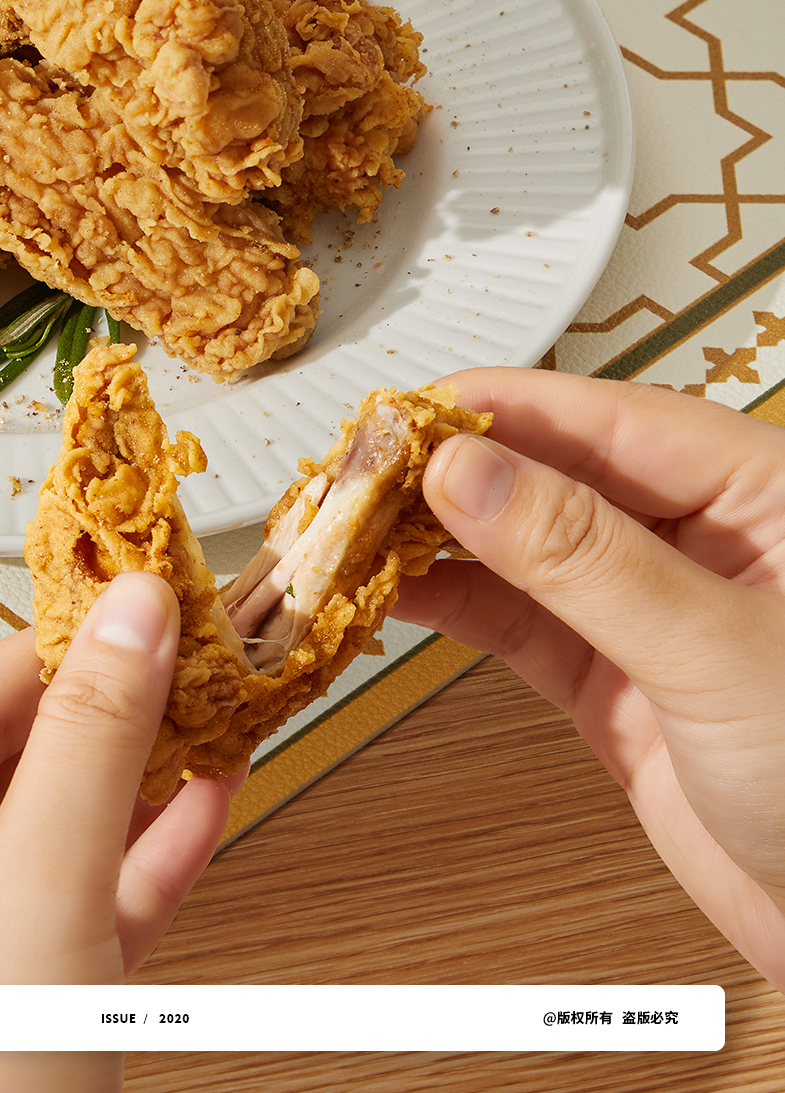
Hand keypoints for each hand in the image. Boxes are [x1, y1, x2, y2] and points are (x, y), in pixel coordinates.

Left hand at [0, 571, 239, 1092]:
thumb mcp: (38, 900)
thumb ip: (90, 745)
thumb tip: (130, 614)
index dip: (51, 647)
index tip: (133, 600)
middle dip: (103, 719)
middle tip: (184, 655)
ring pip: (39, 842)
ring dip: (130, 786)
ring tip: (208, 720)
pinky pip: (63, 915)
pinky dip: (134, 868)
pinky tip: (201, 813)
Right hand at [394, 368, 784, 989]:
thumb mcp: (715, 649)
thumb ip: (584, 557)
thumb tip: (471, 473)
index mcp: (756, 486)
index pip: (601, 416)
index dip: (492, 410)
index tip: (402, 417)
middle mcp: (702, 535)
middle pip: (548, 472)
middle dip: (446, 473)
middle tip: (354, 478)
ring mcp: (654, 610)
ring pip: (522, 546)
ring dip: (434, 539)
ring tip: (350, 533)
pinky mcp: (620, 682)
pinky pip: (520, 620)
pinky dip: (453, 605)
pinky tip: (395, 589)